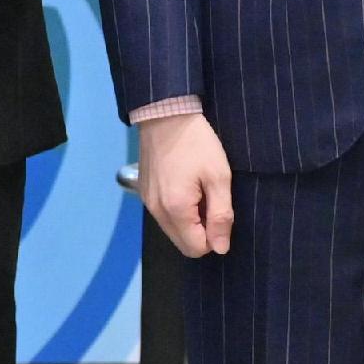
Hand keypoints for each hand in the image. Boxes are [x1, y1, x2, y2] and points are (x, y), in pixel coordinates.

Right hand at [140, 110, 235, 258]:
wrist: (164, 115)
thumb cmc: (197, 144)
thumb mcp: (219, 177)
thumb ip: (221, 215)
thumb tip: (220, 248)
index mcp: (176, 209)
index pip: (196, 248)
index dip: (214, 238)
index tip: (220, 212)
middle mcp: (156, 211)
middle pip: (182, 243)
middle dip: (201, 233)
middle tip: (211, 202)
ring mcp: (146, 201)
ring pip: (172, 230)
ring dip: (188, 222)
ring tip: (198, 192)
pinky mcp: (142, 191)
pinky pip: (162, 215)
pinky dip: (176, 211)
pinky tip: (182, 186)